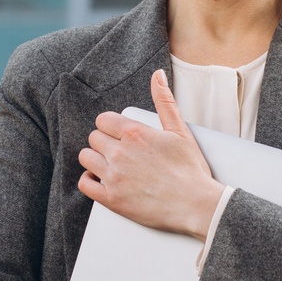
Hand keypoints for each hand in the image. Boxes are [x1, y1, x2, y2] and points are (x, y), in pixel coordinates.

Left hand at [77, 69, 225, 239]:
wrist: (196, 205)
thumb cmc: (191, 169)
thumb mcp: (180, 130)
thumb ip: (164, 101)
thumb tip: (157, 75)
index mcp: (135, 134)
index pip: (103, 120)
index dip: (110, 126)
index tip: (119, 134)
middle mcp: (120, 153)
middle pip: (94, 138)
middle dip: (104, 142)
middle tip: (119, 151)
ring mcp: (114, 177)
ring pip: (86, 158)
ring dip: (95, 159)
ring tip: (110, 164)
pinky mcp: (111, 199)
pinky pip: (84, 184)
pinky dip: (89, 180)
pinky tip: (100, 179)